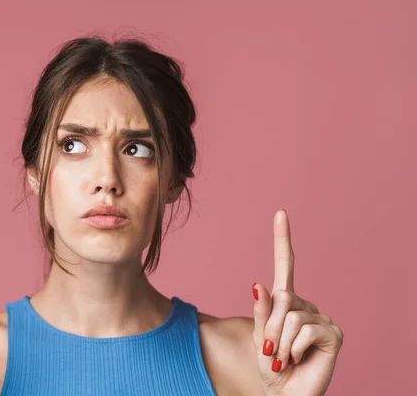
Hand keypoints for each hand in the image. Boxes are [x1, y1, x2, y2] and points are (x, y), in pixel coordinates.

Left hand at [252, 209, 343, 395]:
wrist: (285, 393)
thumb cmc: (272, 365)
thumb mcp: (259, 336)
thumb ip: (260, 312)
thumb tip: (257, 284)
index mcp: (286, 302)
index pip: (285, 266)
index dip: (282, 239)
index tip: (280, 213)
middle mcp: (306, 306)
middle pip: (280, 298)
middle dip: (268, 327)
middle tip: (273, 349)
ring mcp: (321, 318)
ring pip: (290, 315)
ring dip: (280, 341)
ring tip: (285, 356)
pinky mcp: (333, 334)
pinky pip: (303, 330)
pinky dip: (294, 348)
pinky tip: (299, 358)